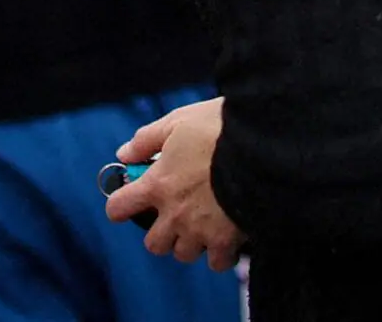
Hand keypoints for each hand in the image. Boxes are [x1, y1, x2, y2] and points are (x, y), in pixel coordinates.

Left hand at [106, 97, 243, 271]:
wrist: (262, 146)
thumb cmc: (220, 129)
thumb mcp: (180, 120)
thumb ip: (147, 139)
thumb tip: (124, 154)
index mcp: (157, 184)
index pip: (118, 208)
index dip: (122, 205)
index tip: (134, 199)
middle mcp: (173, 213)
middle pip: (153, 243)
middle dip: (164, 232)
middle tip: (180, 215)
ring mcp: (199, 230)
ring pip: (184, 253)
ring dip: (192, 242)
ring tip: (207, 224)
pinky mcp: (225, 240)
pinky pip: (216, 262)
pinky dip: (221, 253)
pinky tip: (229, 236)